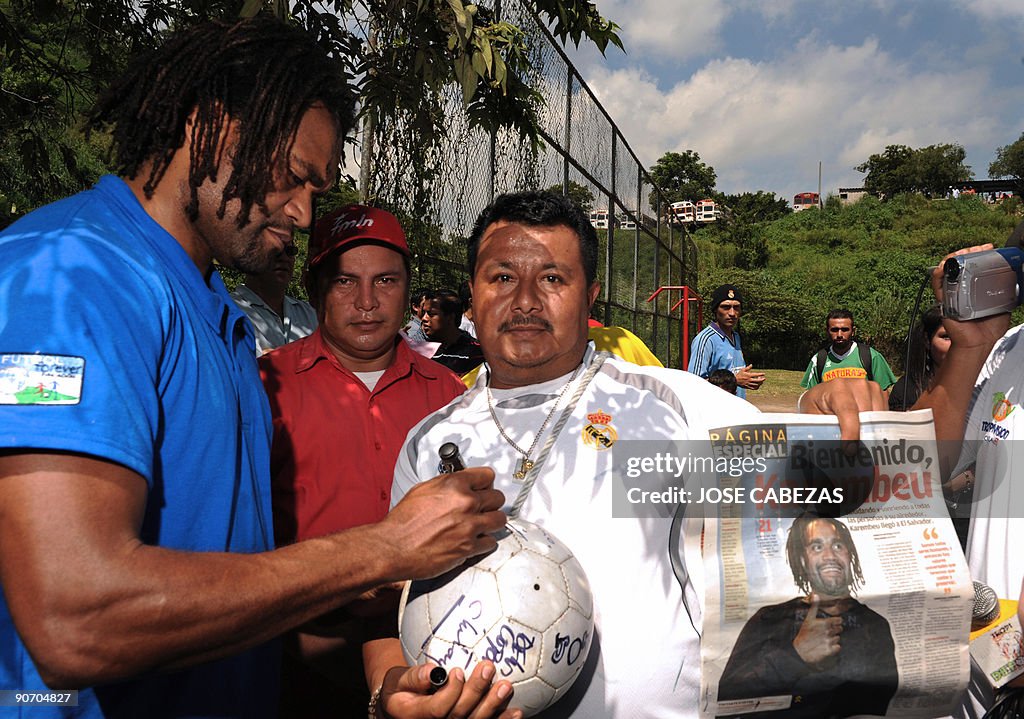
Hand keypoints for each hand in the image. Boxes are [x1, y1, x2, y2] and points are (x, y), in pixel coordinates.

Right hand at [379, 662, 520, 718]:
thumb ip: (414, 677)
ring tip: (505, 686)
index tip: (457, 671)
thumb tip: (434, 671)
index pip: (437, 709)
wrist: (401, 707)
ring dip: (492, 706)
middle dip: (475, 692)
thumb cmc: (401, 689)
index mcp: (415, 715)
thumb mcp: (398, 680)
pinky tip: (516, 711)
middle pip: (459, 715)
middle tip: (488, 668)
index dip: (449, 692)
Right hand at [380, 467, 506, 580]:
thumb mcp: (423, 490)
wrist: (394, 547)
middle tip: (485, 507)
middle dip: (491, 502)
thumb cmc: (403, 522)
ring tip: (484, 523)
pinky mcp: (469, 547)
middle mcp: (465, 503)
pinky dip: (484, 541)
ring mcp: (469, 525)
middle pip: (497, 497)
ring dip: (492, 521)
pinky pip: (491, 541)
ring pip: (499, 519)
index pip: (487, 476)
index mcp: (454, 485)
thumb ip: (446, 485)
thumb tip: (459, 484)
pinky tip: (476, 539)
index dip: (485, 482)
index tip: (485, 487)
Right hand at [735, 365, 765, 389]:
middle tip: (764, 378)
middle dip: (762, 379)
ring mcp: (749, 384)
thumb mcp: (743, 370)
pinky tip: (758, 385)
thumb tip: (751, 365)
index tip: (763, 374)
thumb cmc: (739, 375)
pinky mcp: (748, 387)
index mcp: (748, 375)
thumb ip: (748, 368)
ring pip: (756, 385)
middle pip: (758, 380)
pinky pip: (754, 388)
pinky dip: (757, 387)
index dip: (761, 374)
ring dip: (760, 383)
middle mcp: (749, 380)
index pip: (756, 374)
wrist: (734, 380)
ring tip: (761, 382)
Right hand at [793, 597, 842, 665]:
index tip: (831, 623)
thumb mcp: (808, 618)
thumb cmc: (804, 633)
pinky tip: (826, 645)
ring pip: (838, 638)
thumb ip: (814, 606)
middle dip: (835, 630)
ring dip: (833, 639)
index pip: (839, 620)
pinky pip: (838, 647)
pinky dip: (834, 647)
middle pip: (840, 629)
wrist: (800, 650)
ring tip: (824, 639)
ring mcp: (829, 641)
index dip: (836, 622)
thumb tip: (815, 594)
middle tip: (826, 632)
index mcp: (825, 623)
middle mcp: (828, 632)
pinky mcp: (830, 650)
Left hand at [799, 378, 886, 443]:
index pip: (848, 411)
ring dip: (871, 432)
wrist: (826, 391)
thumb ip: (820, 427)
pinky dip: (877, 427)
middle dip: (862, 436)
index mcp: (838, 388)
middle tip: (856, 452)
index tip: (850, 450)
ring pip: (878, 417)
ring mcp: (871, 388)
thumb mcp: (812, 413)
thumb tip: (828, 447)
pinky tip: (868, 434)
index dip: (851, 432)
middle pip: (867, 415)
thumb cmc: (818, 403)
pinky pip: (885, 415)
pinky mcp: (880, 394)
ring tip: (861, 444)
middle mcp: (857, 385)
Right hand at [932, 244, 1010, 353]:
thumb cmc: (990, 327)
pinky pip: (938, 285)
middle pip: (958, 264)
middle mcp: (961, 289)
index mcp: (975, 288)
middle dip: (967, 252)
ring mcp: (952, 294)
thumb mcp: (1004, 303)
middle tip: (978, 249)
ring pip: (946, 270)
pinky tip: (945, 265)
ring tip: (964, 253)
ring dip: (953, 258)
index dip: (978, 254)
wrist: (980, 343)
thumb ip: (1008, 291)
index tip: (989, 248)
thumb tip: (1019, 277)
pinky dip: (939, 273)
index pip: (972, 266)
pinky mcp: (944, 302)